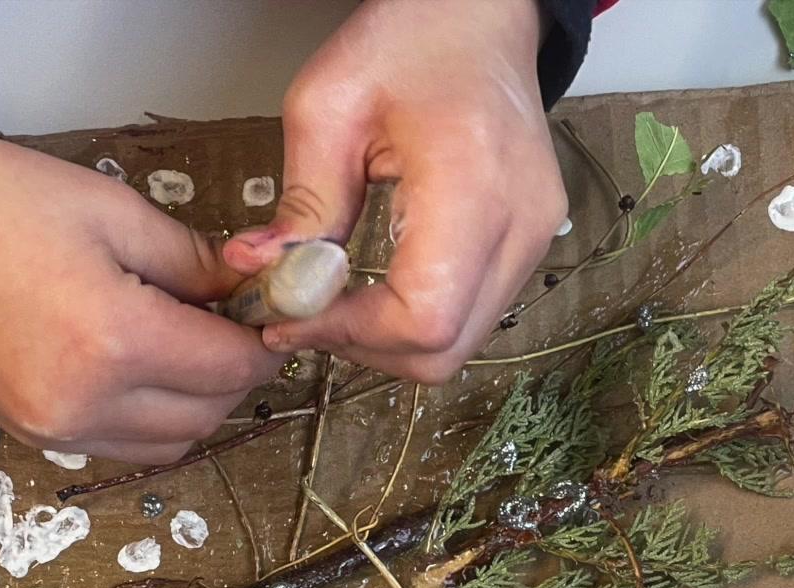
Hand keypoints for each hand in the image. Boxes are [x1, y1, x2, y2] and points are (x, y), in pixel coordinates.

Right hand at [0, 124, 284, 463]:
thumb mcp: (114, 212)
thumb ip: (196, 263)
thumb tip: (254, 292)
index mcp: (113, 341)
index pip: (231, 367)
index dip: (263, 338)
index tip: (269, 307)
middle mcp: (85, 403)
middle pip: (208, 414)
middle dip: (233, 370)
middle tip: (228, 316)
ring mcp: (53, 427)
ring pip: (169, 444)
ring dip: (195, 402)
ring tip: (183, 341)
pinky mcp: (29, 433)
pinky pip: (118, 446)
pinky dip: (148, 418)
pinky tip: (141, 365)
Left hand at [222, 0, 567, 383]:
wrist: (481, 16)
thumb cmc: (412, 39)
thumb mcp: (329, 107)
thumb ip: (301, 202)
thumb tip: (258, 274)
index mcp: (472, 182)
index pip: (422, 316)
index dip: (349, 334)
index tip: (288, 318)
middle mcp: (519, 222)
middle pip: (443, 349)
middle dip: (362, 348)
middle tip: (300, 318)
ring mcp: (534, 236)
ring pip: (458, 344)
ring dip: (386, 342)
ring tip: (330, 303)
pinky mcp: (531, 242)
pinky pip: (471, 315)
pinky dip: (415, 321)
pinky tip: (371, 291)